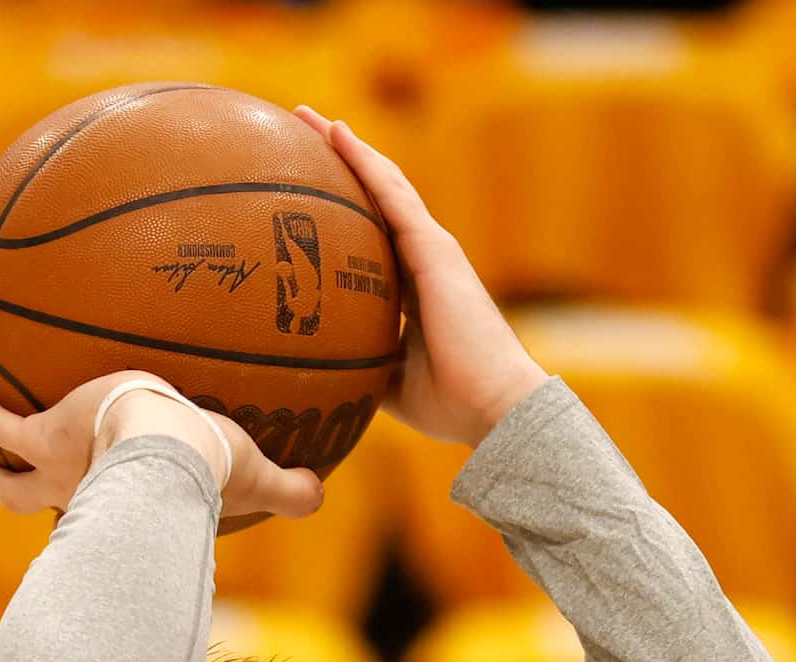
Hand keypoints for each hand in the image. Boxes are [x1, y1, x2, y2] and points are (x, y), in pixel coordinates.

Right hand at [0, 371, 323, 523]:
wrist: (167, 447)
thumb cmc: (214, 467)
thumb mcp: (258, 477)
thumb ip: (291, 490)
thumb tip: (324, 494)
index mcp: (128, 505)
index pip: (110, 516)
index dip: (103, 518)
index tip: (100, 510)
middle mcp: (85, 498)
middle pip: (39, 507)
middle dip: (19, 491)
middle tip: (3, 476)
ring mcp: (56, 471)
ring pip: (7, 477)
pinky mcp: (40, 436)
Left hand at [293, 106, 548, 448]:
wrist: (496, 408)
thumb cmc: (452, 404)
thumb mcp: (389, 383)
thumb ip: (361, 363)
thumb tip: (317, 368)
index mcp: (416, 288)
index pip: (372, 235)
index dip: (343, 206)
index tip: (304, 186)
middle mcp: (425, 258)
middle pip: (376, 199)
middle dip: (340, 165)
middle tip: (300, 134)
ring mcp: (432, 249)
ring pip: (383, 184)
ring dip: (346, 148)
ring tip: (308, 119)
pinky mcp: (435, 250)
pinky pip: (393, 196)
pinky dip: (364, 162)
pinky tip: (338, 135)